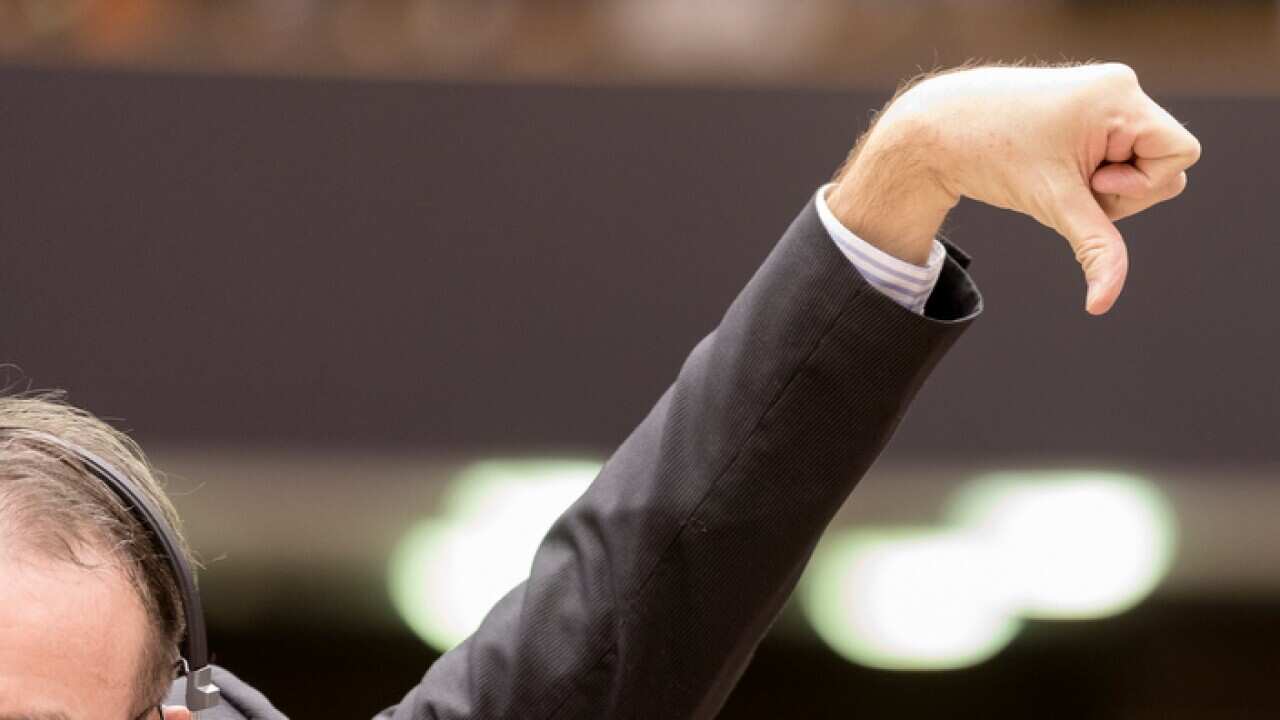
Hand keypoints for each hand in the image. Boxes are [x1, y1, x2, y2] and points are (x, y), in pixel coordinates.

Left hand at [827, 63, 1201, 314]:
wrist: (938, 130)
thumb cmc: (991, 155)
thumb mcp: (1051, 204)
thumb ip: (1094, 248)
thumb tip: (1103, 303)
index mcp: (1119, 95)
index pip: (1181, 155)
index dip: (1141, 185)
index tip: (1090, 184)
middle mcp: (1118, 88)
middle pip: (1162, 165)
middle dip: (1119, 191)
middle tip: (1065, 183)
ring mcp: (1103, 97)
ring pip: (1138, 165)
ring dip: (1102, 187)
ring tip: (1056, 174)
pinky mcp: (1087, 111)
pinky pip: (1114, 156)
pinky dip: (1090, 175)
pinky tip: (1055, 169)